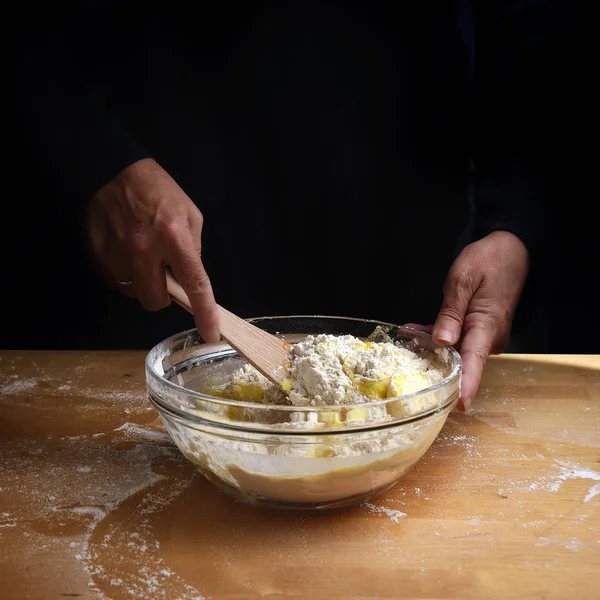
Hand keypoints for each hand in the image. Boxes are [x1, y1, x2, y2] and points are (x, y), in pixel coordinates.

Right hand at [85, 158, 219, 342]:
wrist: (113, 170)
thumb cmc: (159, 191)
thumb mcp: (190, 215)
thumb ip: (193, 249)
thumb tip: (188, 278)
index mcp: (174, 238)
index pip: (194, 283)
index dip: (204, 312)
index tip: (211, 333)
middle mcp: (145, 250)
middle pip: (155, 301)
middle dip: (163, 296)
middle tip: (163, 274)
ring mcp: (118, 254)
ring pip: (133, 293)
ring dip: (141, 282)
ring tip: (141, 255)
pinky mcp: (97, 255)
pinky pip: (114, 281)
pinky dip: (122, 273)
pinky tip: (124, 250)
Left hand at [407, 231, 528, 411]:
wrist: (511, 250)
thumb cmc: (488, 261)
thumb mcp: (463, 280)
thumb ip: (451, 312)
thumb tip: (443, 342)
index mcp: (486, 325)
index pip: (474, 361)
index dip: (465, 385)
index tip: (457, 405)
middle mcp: (489, 337)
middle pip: (461, 361)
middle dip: (434, 366)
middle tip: (405, 365)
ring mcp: (485, 336)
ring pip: (456, 351)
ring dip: (432, 348)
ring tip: (407, 337)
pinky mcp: (480, 331)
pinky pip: (457, 341)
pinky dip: (438, 337)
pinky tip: (416, 331)